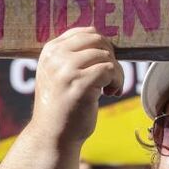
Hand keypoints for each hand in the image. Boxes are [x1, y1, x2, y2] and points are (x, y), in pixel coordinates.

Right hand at [29, 27, 122, 145]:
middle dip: (111, 57)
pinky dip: (118, 81)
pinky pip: (110, 70)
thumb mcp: (60, 73)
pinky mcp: (80, 84)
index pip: (85, 32)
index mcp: (50, 50)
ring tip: (110, 87)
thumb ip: (74, 55)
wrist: (52, 135)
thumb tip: (104, 40)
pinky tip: (111, 92)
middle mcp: (55, 57)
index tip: (103, 63)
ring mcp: (66, 70)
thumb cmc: (62, 105)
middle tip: (109, 75)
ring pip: (106, 56)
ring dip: (116, 72)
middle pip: (98, 40)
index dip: (102, 46)